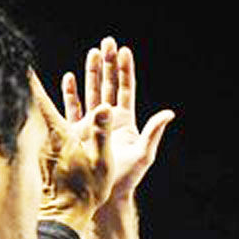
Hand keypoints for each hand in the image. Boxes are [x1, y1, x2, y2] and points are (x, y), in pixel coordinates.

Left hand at [30, 73, 112, 231]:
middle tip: (27, 62)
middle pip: (38, 101)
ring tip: (48, 74)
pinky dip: (47, 109)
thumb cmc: (85, 191)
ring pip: (41, 112)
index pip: (40, 102)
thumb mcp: (101, 162)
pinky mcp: (46, 151)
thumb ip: (102, 133)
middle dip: (36, 80)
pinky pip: (45, 124)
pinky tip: (53, 102)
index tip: (19, 63)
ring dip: (45, 93)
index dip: (31, 81)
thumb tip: (105, 107)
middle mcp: (46, 136)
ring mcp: (44, 144)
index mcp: (58, 135)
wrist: (66, 215)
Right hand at [61, 36, 174, 209]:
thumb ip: (154, 132)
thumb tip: (169, 113)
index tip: (124, 50)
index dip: (126, 70)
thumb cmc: (126, 179)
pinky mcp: (78, 132)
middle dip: (108, 63)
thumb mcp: (144, 154)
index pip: (126, 89)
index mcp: (126, 121)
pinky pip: (74, 108)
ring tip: (91, 53)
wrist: (104, 196)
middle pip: (109, 85)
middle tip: (106, 42)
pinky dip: (71, 92)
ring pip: (92, 92)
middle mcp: (110, 119)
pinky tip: (69, 78)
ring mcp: (93, 124)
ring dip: (92, 73)